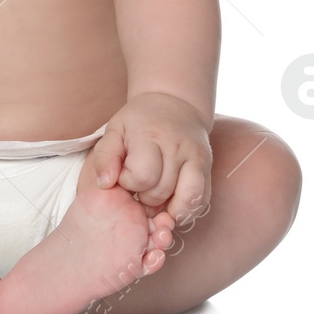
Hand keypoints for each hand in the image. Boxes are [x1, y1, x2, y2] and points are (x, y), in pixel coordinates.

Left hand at [88, 92, 212, 225]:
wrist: (175, 104)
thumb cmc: (139, 121)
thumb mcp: (115, 129)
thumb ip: (105, 156)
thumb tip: (105, 184)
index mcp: (151, 137)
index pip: (142, 176)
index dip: (129, 182)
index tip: (125, 174)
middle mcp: (178, 148)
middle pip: (161, 192)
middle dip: (145, 197)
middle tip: (139, 185)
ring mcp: (197, 159)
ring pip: (187, 200)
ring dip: (168, 208)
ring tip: (156, 200)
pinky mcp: (208, 169)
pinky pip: (202, 200)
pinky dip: (186, 209)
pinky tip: (172, 203)